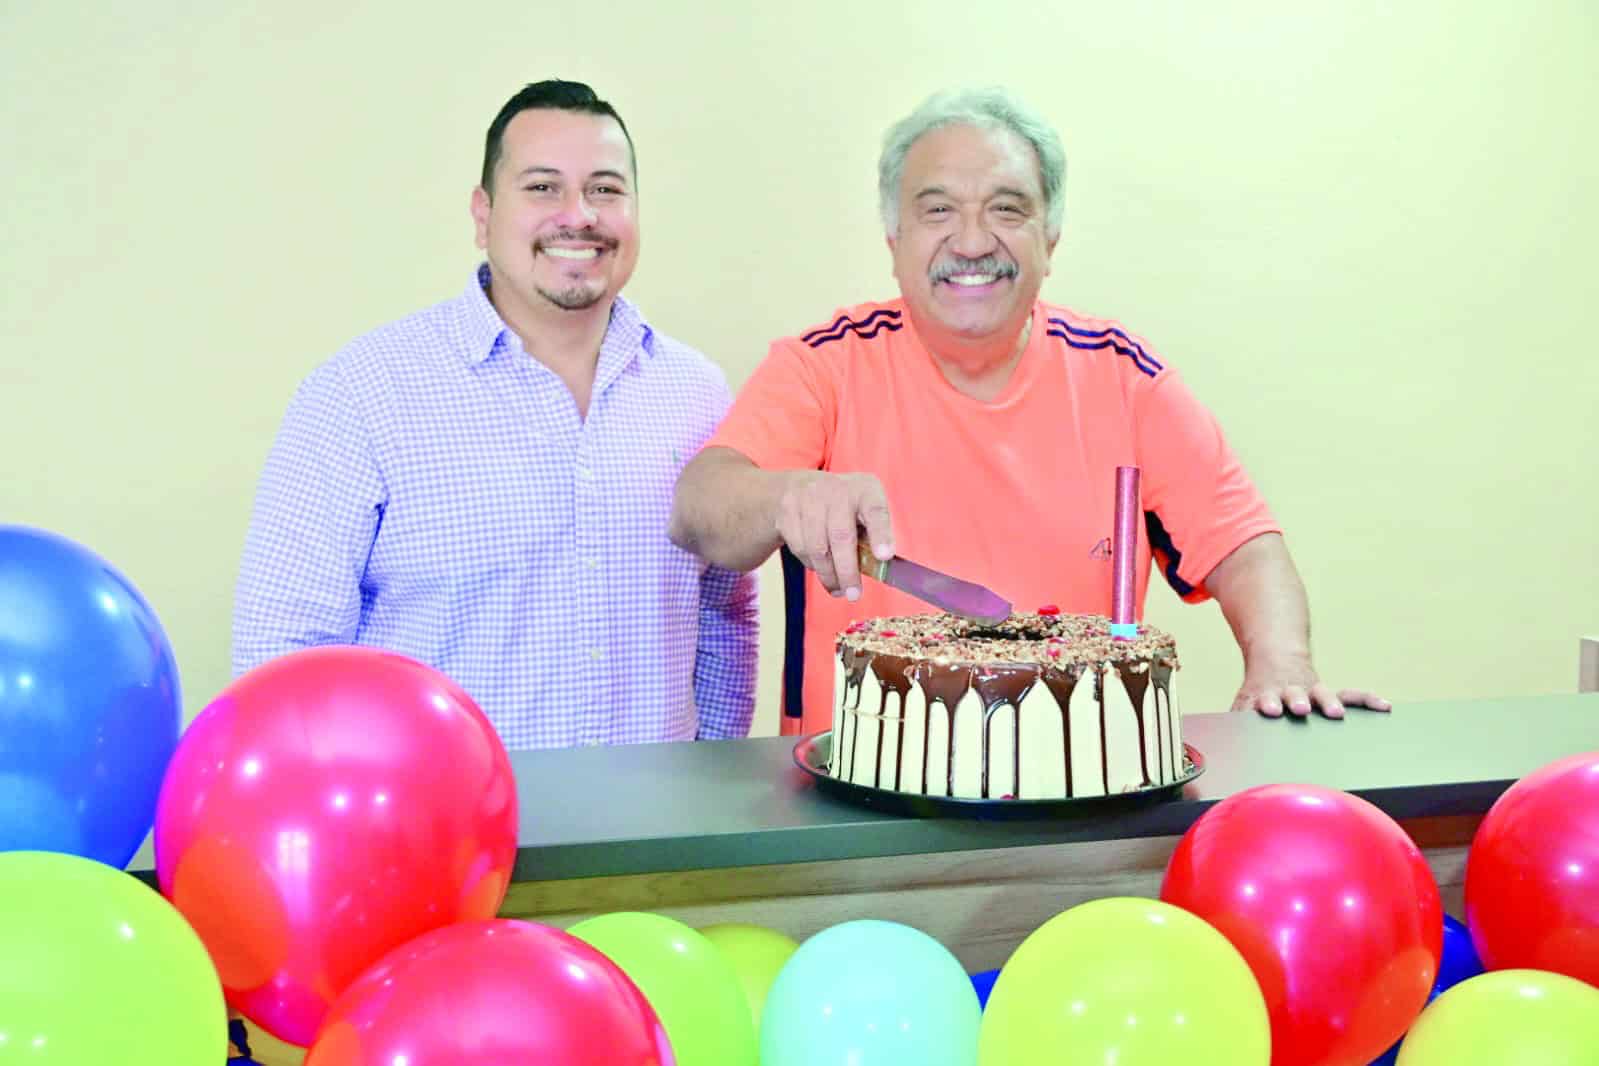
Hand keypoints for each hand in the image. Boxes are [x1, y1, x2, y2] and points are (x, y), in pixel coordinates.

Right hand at [775, 471, 892, 598]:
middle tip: (853, 595)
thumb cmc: (844, 508)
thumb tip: (879, 569)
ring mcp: (809, 498)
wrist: (799, 487)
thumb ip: (873, 537)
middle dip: (847, 571)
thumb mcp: (864, 511)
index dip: (881, 535)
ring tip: (837, 588)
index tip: (884, 557)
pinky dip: (811, 564)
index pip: (876, 511)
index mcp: (865, 490)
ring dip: (828, 574)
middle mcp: (837, 490)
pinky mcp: (787, 511)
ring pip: (817, 547)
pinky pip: (799, 548)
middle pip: (841, 536)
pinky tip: (819, 566)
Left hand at [1231, 655, 1391, 719]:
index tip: (1269, 710)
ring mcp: (1311, 692)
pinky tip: (1383, 706)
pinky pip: (1353, 695)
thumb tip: (1219, 743)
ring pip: (1323, 694)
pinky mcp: (1329, 693)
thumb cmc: (1260, 691)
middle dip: (1297, 701)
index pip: (1265, 700)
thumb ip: (1236, 718)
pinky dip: (1367, 700)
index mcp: (1266, 695)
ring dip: (1329, 702)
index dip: (1267, 704)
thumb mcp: (1244, 702)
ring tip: (1337, 712)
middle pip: (1294, 695)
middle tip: (1301, 708)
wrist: (1275, 659)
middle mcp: (1290, 692)